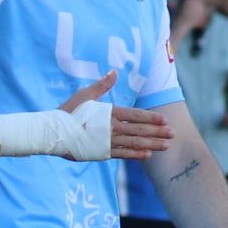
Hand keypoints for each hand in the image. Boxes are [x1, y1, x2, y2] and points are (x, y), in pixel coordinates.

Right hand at [56, 72, 177, 158]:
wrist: (53, 132)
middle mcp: (111, 127)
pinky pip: (122, 154)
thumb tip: (114, 72)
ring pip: (135, 143)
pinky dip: (136, 155)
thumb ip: (102, 85)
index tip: (165, 120)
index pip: (135, 115)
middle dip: (158, 132)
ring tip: (166, 146)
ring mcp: (107, 141)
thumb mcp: (85, 95)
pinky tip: (148, 155)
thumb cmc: (68, 112)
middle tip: (173, 134)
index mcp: (109, 112)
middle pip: (139, 130)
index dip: (151, 118)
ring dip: (152, 144)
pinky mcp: (101, 152)